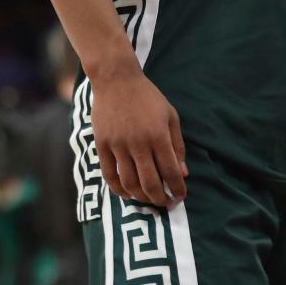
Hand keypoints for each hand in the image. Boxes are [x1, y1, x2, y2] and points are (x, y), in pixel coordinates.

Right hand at [89, 61, 187, 207]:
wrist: (116, 80)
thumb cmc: (148, 97)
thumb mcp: (170, 116)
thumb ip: (177, 145)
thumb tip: (184, 173)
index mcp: (158, 135)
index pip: (171, 171)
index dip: (177, 188)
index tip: (181, 197)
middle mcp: (138, 143)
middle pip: (150, 183)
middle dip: (161, 199)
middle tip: (167, 204)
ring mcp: (118, 145)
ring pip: (129, 183)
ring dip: (141, 198)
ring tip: (149, 200)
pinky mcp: (102, 145)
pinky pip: (109, 175)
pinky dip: (119, 190)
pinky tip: (128, 194)